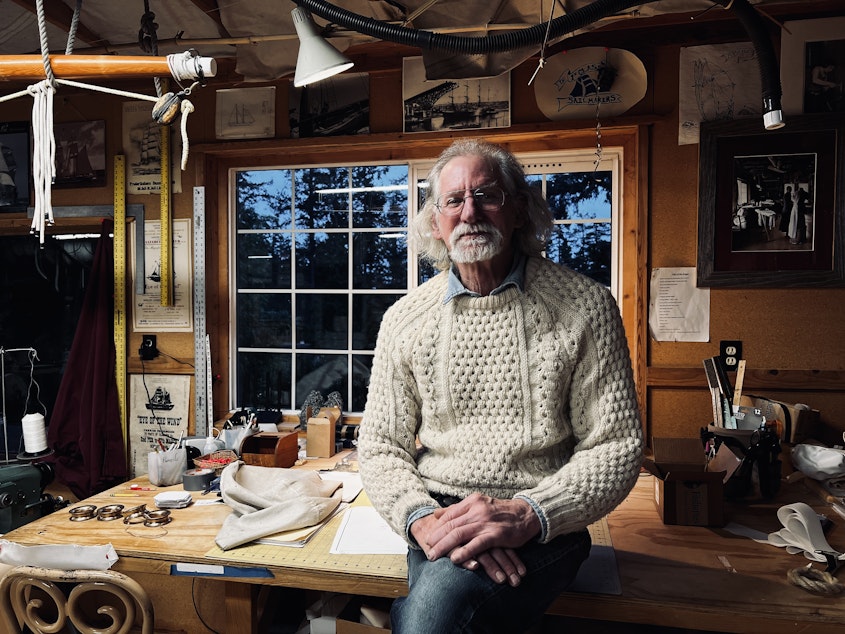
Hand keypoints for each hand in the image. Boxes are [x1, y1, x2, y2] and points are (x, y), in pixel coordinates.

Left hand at [410, 494, 540, 585]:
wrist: (526, 514)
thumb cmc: (501, 512)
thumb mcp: (479, 505)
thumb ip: (457, 509)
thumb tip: (436, 513)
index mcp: (472, 502)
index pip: (449, 515)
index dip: (437, 527)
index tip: (428, 537)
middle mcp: (477, 510)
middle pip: (451, 525)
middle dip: (436, 538)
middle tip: (426, 548)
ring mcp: (486, 522)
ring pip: (459, 534)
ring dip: (444, 546)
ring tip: (434, 555)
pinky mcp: (495, 535)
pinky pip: (476, 544)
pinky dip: (464, 552)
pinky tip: (454, 559)